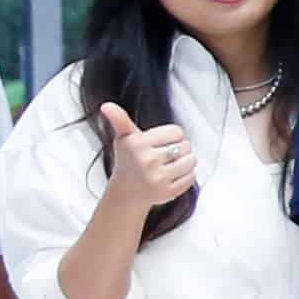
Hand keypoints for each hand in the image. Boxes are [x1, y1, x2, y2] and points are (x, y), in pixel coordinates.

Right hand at [92, 102, 197, 217]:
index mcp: (138, 144)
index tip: (160, 143)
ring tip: (170, 165)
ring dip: (186, 162)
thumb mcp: (124, 138)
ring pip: (191, 161)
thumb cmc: (128, 160)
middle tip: (164, 156)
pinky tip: (172, 177)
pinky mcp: (167, 192)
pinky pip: (191, 177)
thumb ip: (119, 120)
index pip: (177, 131)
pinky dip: (186, 176)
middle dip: (179, 149)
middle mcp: (147, 161)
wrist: (126, 193)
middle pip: (186, 145)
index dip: (172, 136)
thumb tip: (106, 105)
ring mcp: (158, 178)